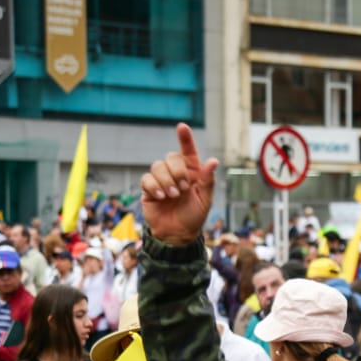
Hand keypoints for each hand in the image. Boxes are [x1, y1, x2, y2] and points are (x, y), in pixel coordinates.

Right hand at [140, 123, 218, 245]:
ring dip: (166, 180)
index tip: (182, 127)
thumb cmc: (194, 216)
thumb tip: (213, 161)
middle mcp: (176, 172)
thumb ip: (207, 180)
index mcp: (193, 172)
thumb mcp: (205, 199)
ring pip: (157, 165)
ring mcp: (162, 179)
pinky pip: (147, 178)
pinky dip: (153, 187)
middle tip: (183, 188)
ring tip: (172, 195)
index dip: (185, 138)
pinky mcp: (149, 188)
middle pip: (171, 157)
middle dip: (177, 171)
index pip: (188, 151)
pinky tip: (160, 197)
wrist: (177, 233)